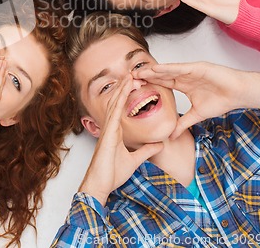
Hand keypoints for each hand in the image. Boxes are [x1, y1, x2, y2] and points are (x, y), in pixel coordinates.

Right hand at [79, 78, 162, 205]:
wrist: (100, 185)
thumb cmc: (111, 173)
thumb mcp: (134, 160)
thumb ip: (146, 151)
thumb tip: (159, 145)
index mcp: (115, 131)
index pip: (122, 108)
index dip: (127, 95)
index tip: (135, 84)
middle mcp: (110, 127)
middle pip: (118, 102)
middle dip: (125, 87)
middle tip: (134, 73)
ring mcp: (108, 129)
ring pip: (116, 103)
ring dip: (123, 89)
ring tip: (130, 75)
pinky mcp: (109, 133)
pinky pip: (115, 112)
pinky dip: (120, 99)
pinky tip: (124, 90)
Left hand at [137, 62, 244, 138]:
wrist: (238, 93)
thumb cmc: (221, 100)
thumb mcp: (197, 115)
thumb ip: (183, 123)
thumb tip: (172, 136)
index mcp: (182, 85)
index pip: (161, 84)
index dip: (148, 85)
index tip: (133, 87)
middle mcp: (183, 76)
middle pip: (160, 76)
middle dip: (145, 76)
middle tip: (129, 77)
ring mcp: (189, 70)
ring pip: (167, 71)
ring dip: (152, 71)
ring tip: (138, 72)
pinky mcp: (197, 67)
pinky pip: (179, 68)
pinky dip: (167, 68)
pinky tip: (156, 69)